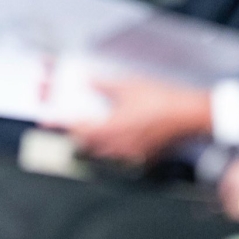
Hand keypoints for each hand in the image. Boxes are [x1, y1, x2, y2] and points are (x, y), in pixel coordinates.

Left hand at [64, 78, 211, 163]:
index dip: (60, 123)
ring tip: (88, 126)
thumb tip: (87, 82)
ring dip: (91, 140)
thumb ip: (103, 85)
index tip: (46, 120)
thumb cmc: (163, 100)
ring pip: (101, 151)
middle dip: (74, 133)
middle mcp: (119, 145)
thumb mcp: (128, 85)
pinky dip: (110, 146)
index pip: (77, 128)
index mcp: (111, 128)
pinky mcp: (143, 156)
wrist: (191, 114)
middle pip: (86, 144)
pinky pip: (119, 155)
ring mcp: (131, 153)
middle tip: (68, 120)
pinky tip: (114, 134)